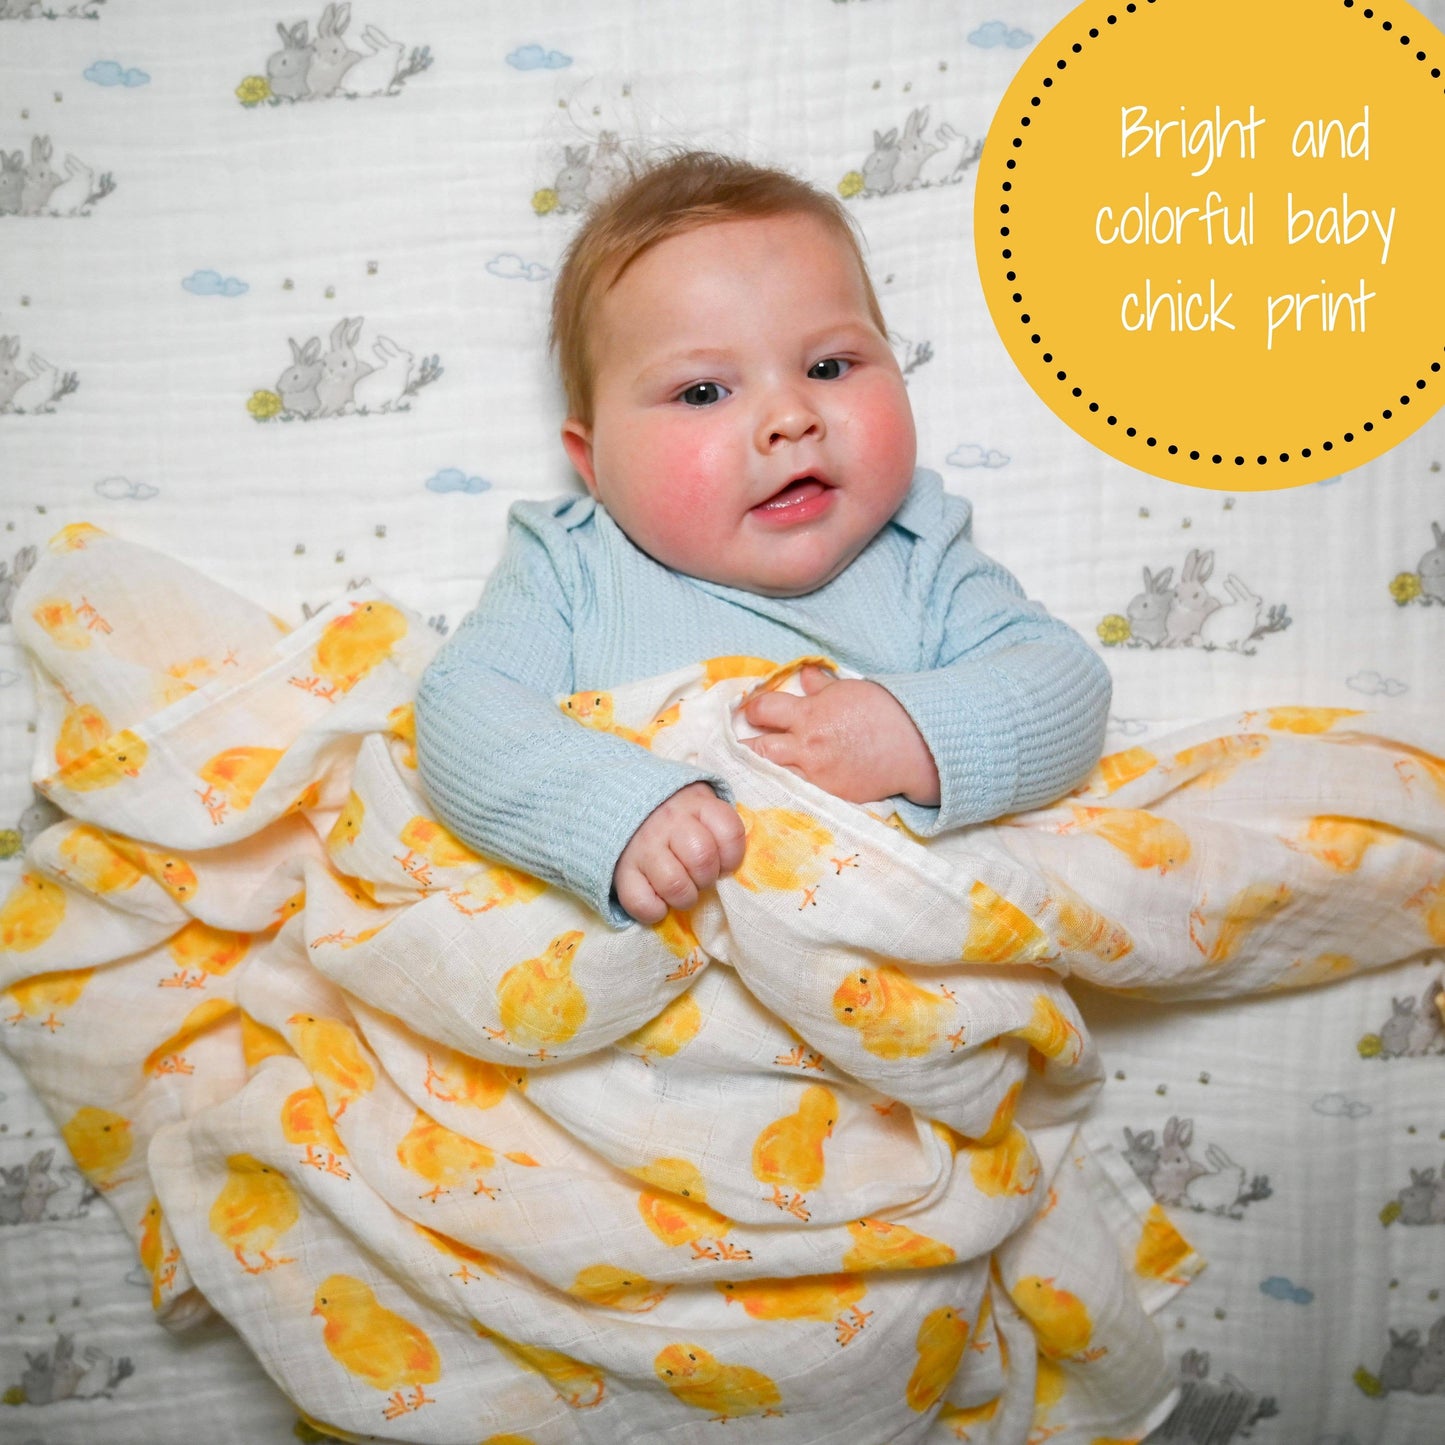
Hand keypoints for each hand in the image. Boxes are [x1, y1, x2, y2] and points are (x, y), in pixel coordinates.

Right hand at [613, 782, 746, 924]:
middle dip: (707, 878)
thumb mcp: (702, 806)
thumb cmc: (677, 815)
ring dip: (684, 897)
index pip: (729, 832)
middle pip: (702, 858)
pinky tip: (658, 901)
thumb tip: (734, 870)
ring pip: (674, 884)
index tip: (723, 863)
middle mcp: (669, 822)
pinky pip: (641, 902)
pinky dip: (654, 911)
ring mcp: (643, 846)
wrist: (625, 801)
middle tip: (699, 877)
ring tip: (682, 892)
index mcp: (697, 804)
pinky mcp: (622, 870)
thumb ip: (720, 828)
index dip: (732, 857)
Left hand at [740, 666, 940, 805]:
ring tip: (741, 773)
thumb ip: (821, 687)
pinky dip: (781, 791)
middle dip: (740, 747)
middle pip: (756, 748)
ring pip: (769, 775)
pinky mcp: (827, 795)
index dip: (753, 709)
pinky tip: (769, 791)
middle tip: (730, 748)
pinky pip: (793, 794)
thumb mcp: (849, 690)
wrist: (915, 745)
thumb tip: (805, 676)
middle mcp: (806, 746)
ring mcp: (815, 775)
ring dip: (754, 772)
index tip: (749, 712)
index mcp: (809, 714)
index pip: (763, 710)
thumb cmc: (884, 712)